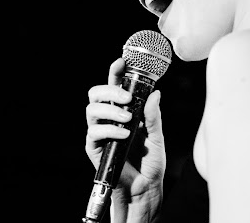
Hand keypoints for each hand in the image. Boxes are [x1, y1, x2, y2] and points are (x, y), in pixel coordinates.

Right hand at [85, 58, 165, 199]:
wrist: (145, 187)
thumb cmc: (150, 162)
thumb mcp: (157, 136)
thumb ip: (154, 116)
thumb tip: (156, 93)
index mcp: (124, 110)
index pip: (115, 86)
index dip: (115, 72)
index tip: (121, 61)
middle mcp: (109, 118)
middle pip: (96, 93)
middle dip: (109, 90)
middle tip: (127, 97)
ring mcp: (100, 132)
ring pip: (92, 109)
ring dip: (111, 110)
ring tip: (128, 120)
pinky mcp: (94, 147)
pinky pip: (94, 132)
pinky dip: (110, 130)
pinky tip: (124, 135)